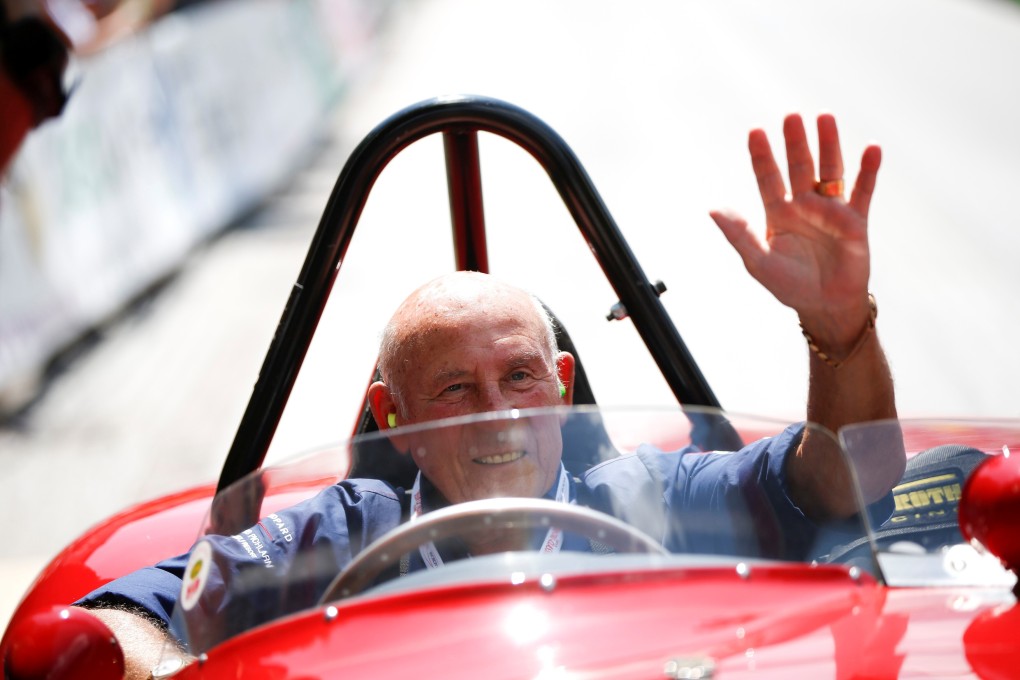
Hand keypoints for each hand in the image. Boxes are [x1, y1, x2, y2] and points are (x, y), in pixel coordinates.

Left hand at [710, 114, 880, 351]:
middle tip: (791, 115)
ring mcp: (831, 210)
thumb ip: (738, 234)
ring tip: (825, 117)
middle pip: (800, 166)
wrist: (825, 306)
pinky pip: (862, 191)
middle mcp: (804, 205)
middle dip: (795, 142)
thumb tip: (713, 210)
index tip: (755, 131)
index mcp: (778, 213)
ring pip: (830, 170)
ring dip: (829, 144)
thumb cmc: (790, 285)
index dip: (762, 156)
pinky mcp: (855, 220)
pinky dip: (868, 171)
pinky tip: (872, 148)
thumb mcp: (758, 262)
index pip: (768, 178)